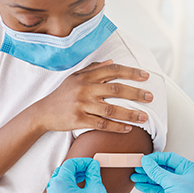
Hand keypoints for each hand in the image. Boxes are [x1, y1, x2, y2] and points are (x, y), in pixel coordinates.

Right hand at [38, 60, 152, 133]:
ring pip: (111, 109)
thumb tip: (111, 63)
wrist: (43, 112)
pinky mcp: (79, 120)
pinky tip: (127, 129)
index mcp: (86, 77)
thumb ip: (93, 69)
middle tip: (150, 97)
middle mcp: (84, 89)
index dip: (131, 72)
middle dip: (135, 93)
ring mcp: (82, 105)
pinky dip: (116, 127)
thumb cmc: (62, 95)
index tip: (145, 76)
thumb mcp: (75, 77)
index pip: (112, 70)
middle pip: (115, 89)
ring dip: (129, 114)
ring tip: (144, 117)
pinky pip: (101, 124)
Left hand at [46, 158, 112, 192]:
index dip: (83, 162)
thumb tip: (92, 166)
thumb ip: (93, 174)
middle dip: (76, 169)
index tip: (93, 164)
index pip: (69, 165)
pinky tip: (81, 192)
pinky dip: (69, 189)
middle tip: (90, 170)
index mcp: (60, 184)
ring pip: (59, 184)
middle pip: (61, 173)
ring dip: (72, 179)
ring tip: (87, 180)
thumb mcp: (96, 190)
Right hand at [131, 152, 193, 192]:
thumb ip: (157, 171)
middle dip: (148, 168)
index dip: (155, 158)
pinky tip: (138, 185)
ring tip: (133, 177)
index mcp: (188, 168)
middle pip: (162, 168)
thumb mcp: (172, 182)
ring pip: (158, 179)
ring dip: (146, 178)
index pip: (168, 158)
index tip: (143, 160)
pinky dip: (148, 187)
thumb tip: (145, 161)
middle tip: (135, 167)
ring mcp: (176, 187)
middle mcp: (182, 176)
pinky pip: (158, 190)